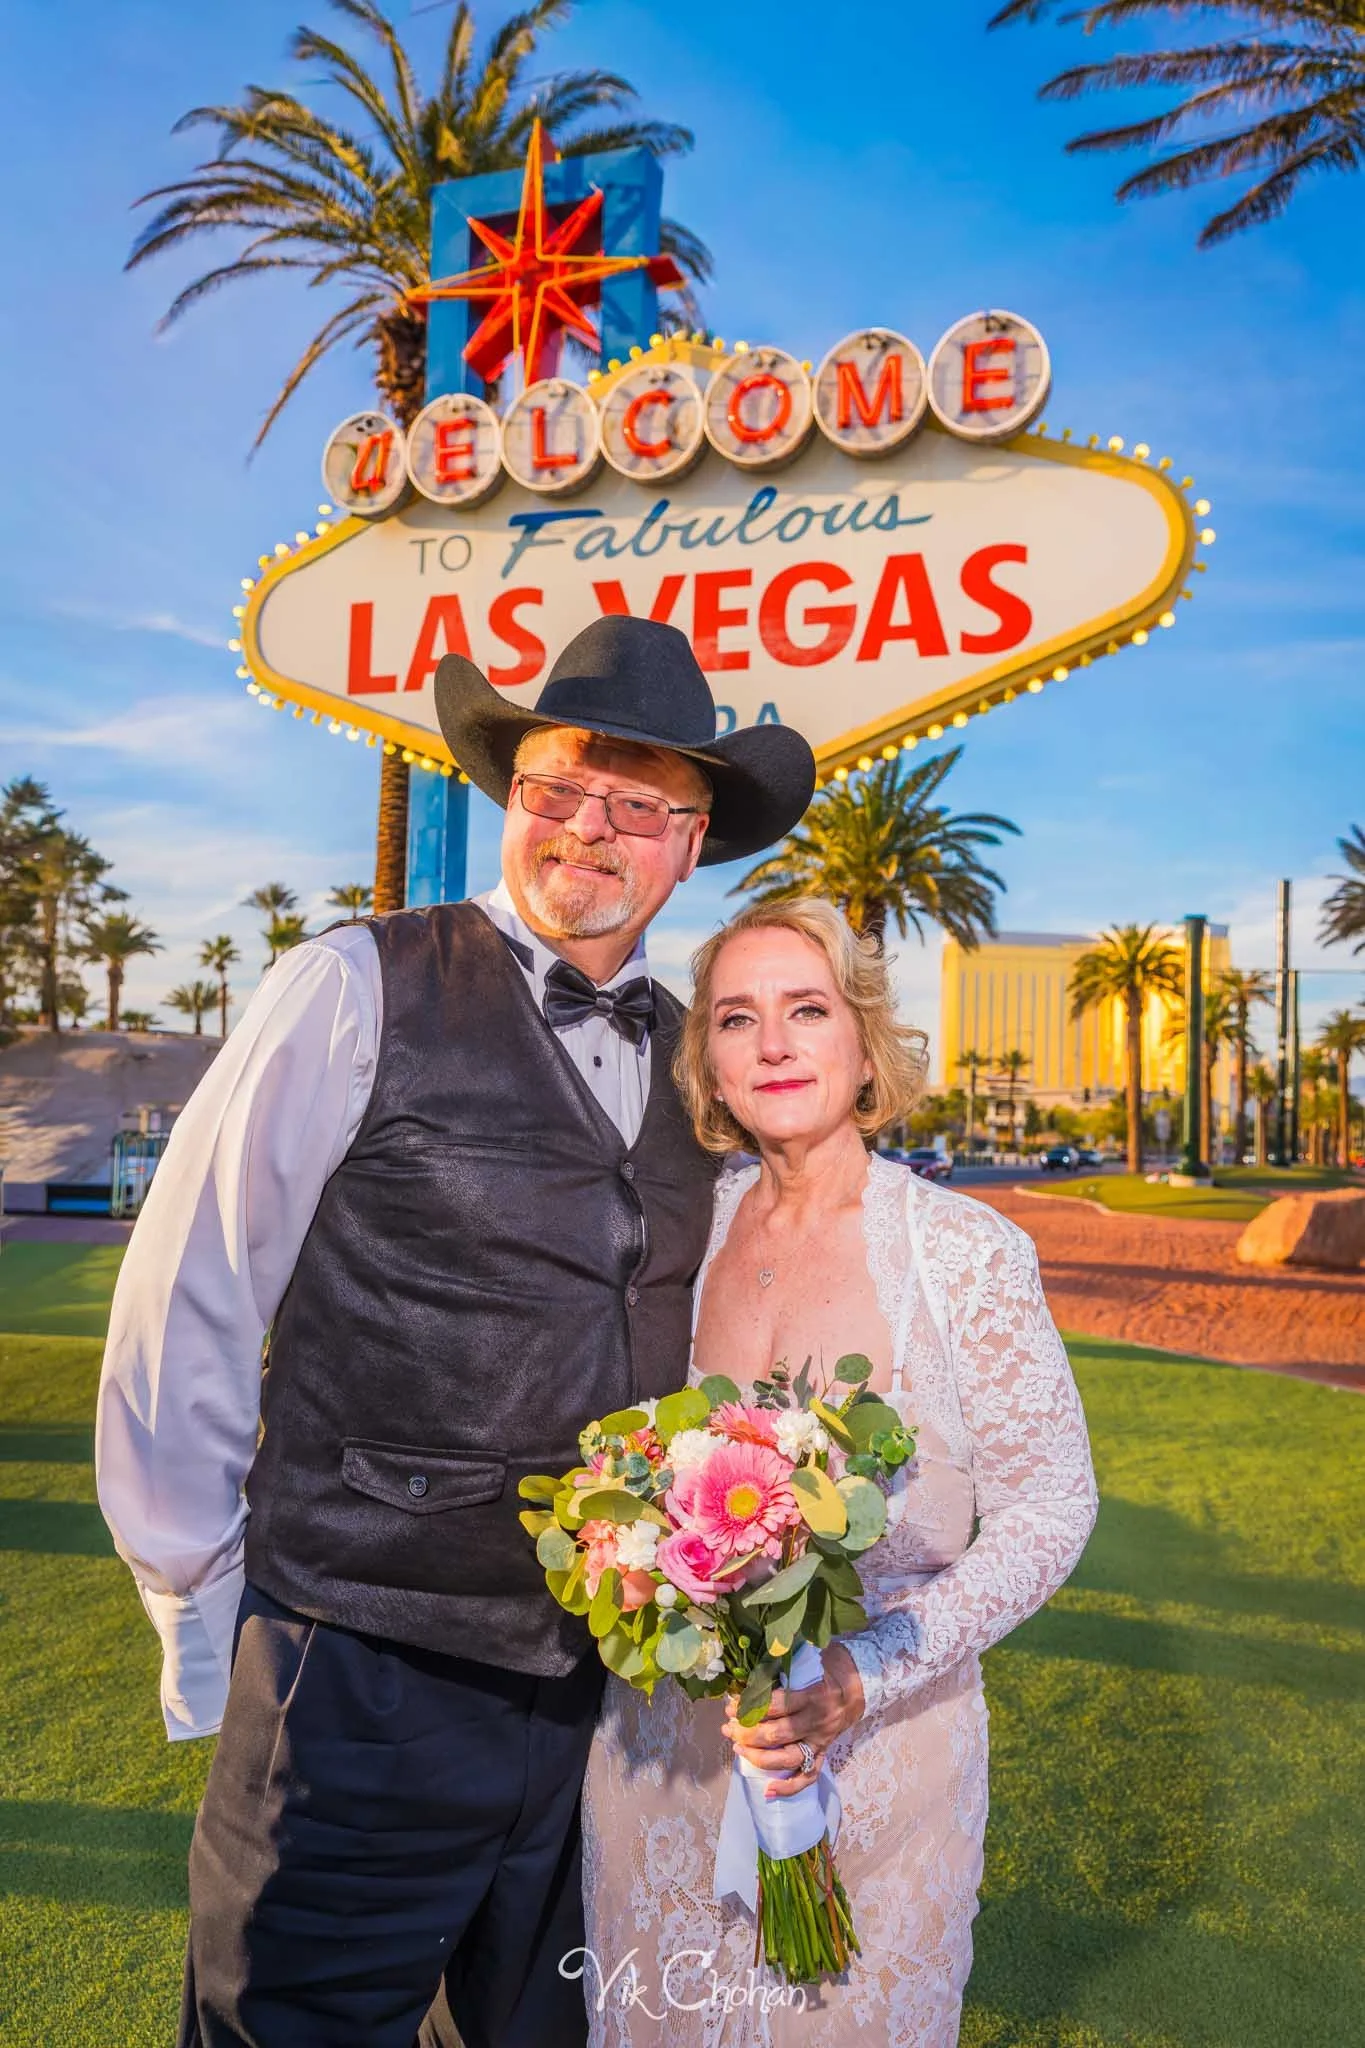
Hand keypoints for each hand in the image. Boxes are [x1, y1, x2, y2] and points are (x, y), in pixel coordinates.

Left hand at [721, 1645, 865, 1799]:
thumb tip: (749, 1673)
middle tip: (728, 1727)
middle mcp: (817, 1721)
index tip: (732, 1705)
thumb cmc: (829, 1666)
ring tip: (737, 1748)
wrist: (859, 1683)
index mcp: (813, 1695)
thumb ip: (783, 1665)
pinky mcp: (823, 1752)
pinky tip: (768, 1791)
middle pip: (776, 1735)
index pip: (775, 1706)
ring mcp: (820, 1740)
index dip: (749, 1707)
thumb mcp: (808, 1657)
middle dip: (747, 1733)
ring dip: (758, 1757)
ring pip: (787, 1758)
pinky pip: (808, 1776)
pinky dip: (789, 1787)